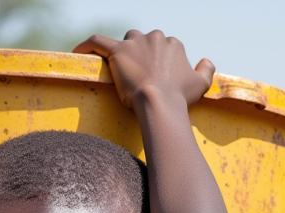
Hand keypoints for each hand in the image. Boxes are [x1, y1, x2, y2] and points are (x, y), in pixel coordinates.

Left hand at [74, 29, 214, 109]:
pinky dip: (87, 45)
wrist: (159, 103)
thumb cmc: (180, 98)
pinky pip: (97, 42)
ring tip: (120, 71)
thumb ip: (207, 70)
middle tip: (140, 79)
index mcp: (172, 44)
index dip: (158, 64)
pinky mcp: (117, 52)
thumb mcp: (201, 85)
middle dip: (142, 56)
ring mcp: (135, 44)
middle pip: (144, 41)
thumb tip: (207, 61)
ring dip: (124, 52)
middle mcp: (155, 37)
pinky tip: (78, 51)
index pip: (163, 48)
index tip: (155, 81)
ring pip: (126, 40)